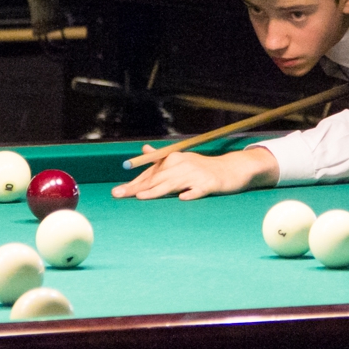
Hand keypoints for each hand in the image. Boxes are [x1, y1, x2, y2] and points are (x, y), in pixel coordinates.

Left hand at [111, 146, 278, 200]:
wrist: (230, 170)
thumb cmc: (202, 168)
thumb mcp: (181, 160)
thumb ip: (161, 158)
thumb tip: (143, 149)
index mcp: (175, 159)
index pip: (151, 172)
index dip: (134, 182)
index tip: (118, 191)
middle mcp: (183, 165)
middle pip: (157, 178)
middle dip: (137, 187)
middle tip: (120, 195)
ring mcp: (197, 175)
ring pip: (173, 184)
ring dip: (157, 190)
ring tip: (142, 197)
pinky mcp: (209, 185)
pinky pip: (198, 190)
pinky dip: (190, 194)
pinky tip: (182, 198)